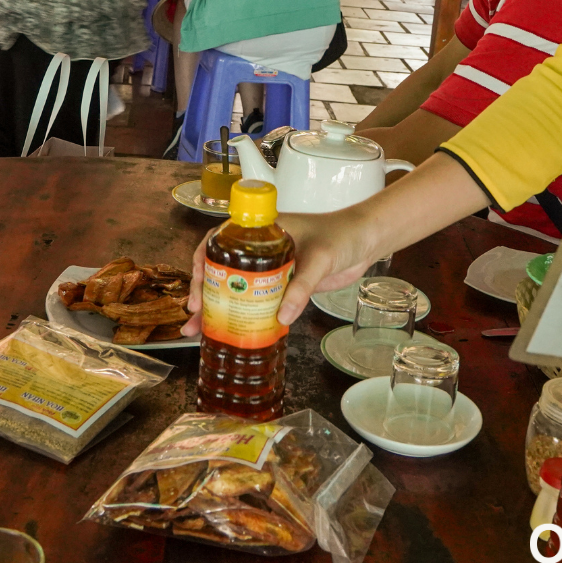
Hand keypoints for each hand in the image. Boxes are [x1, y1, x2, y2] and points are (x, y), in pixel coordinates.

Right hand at [180, 207, 376, 336]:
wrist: (367, 240)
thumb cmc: (342, 235)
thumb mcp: (319, 258)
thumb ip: (301, 287)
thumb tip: (280, 318)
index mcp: (261, 230)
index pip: (221, 240)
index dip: (203, 260)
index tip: (197, 281)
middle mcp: (261, 249)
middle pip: (223, 268)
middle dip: (204, 291)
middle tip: (194, 313)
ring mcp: (272, 268)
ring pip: (238, 288)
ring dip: (219, 308)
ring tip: (200, 330)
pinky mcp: (285, 285)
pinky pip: (259, 301)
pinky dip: (246, 316)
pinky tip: (234, 332)